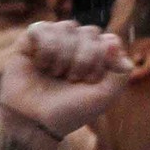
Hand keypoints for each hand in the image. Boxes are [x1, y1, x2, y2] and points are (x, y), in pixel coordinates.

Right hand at [0, 21, 140, 140]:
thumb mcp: (104, 97)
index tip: (90, 80)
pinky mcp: (28, 42)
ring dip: (63, 54)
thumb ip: (121, 72)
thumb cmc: (69, 111)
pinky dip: (45, 48)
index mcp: (97, 59)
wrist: (33, 122)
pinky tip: (40, 64)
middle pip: (90, 32)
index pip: (109, 40)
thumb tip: (113, 42)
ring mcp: (52, 43)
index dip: (102, 58)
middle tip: (72, 79)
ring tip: (55, 74)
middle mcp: (76, 47)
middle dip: (83, 58)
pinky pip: (42, 28)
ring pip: (67, 27)